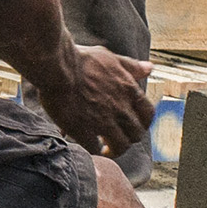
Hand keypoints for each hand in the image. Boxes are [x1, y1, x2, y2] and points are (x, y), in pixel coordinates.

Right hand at [35, 47, 156, 157]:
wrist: (57, 67)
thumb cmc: (81, 59)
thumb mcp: (110, 57)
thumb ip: (131, 66)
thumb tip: (149, 68)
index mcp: (129, 90)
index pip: (148, 115)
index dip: (142, 123)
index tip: (133, 126)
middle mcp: (121, 108)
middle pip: (136, 134)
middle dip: (128, 138)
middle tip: (117, 138)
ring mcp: (104, 121)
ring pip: (120, 146)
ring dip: (113, 149)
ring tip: (104, 149)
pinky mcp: (84, 130)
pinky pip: (95, 149)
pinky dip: (93, 149)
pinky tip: (86, 144)